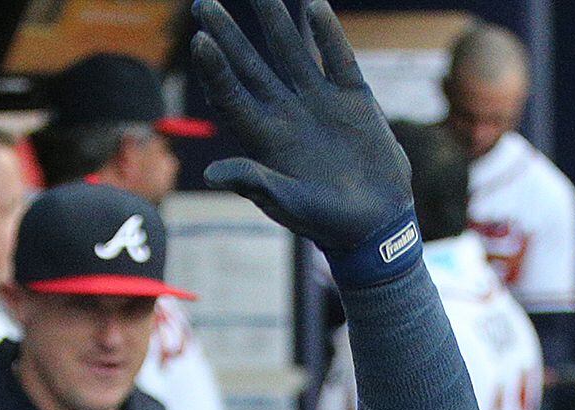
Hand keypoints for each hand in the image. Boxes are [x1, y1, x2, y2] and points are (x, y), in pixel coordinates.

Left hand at [191, 0, 412, 262]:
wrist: (373, 222)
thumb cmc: (325, 222)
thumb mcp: (287, 204)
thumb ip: (255, 182)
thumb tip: (213, 173)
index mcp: (264, 139)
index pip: (231, 96)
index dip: (215, 69)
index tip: (201, 40)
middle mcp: (285, 115)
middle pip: (250, 65)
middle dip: (228, 34)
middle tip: (204, 2)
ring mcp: (317, 103)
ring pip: (291, 51)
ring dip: (274, 20)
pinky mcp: (352, 99)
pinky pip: (336, 57)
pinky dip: (327, 32)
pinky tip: (314, 5)